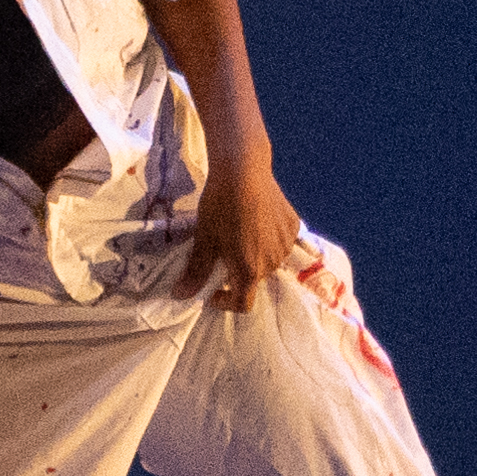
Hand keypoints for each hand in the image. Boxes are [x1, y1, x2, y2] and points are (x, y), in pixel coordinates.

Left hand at [176, 144, 303, 314]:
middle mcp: (273, 262)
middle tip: (221, 253)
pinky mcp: (294, 225)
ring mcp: (286, 244)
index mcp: (249, 270)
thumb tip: (181, 296)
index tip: (211, 291)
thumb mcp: (204, 240)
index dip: (225, 302)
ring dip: (254, 256)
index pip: (243, 304)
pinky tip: (255, 221)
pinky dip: (268, 240)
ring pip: (268, 261)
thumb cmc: (219, 207)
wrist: (244, 171)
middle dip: (236, 273)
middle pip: (253, 279)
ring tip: (238, 234)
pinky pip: (280, 242)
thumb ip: (196, 271)